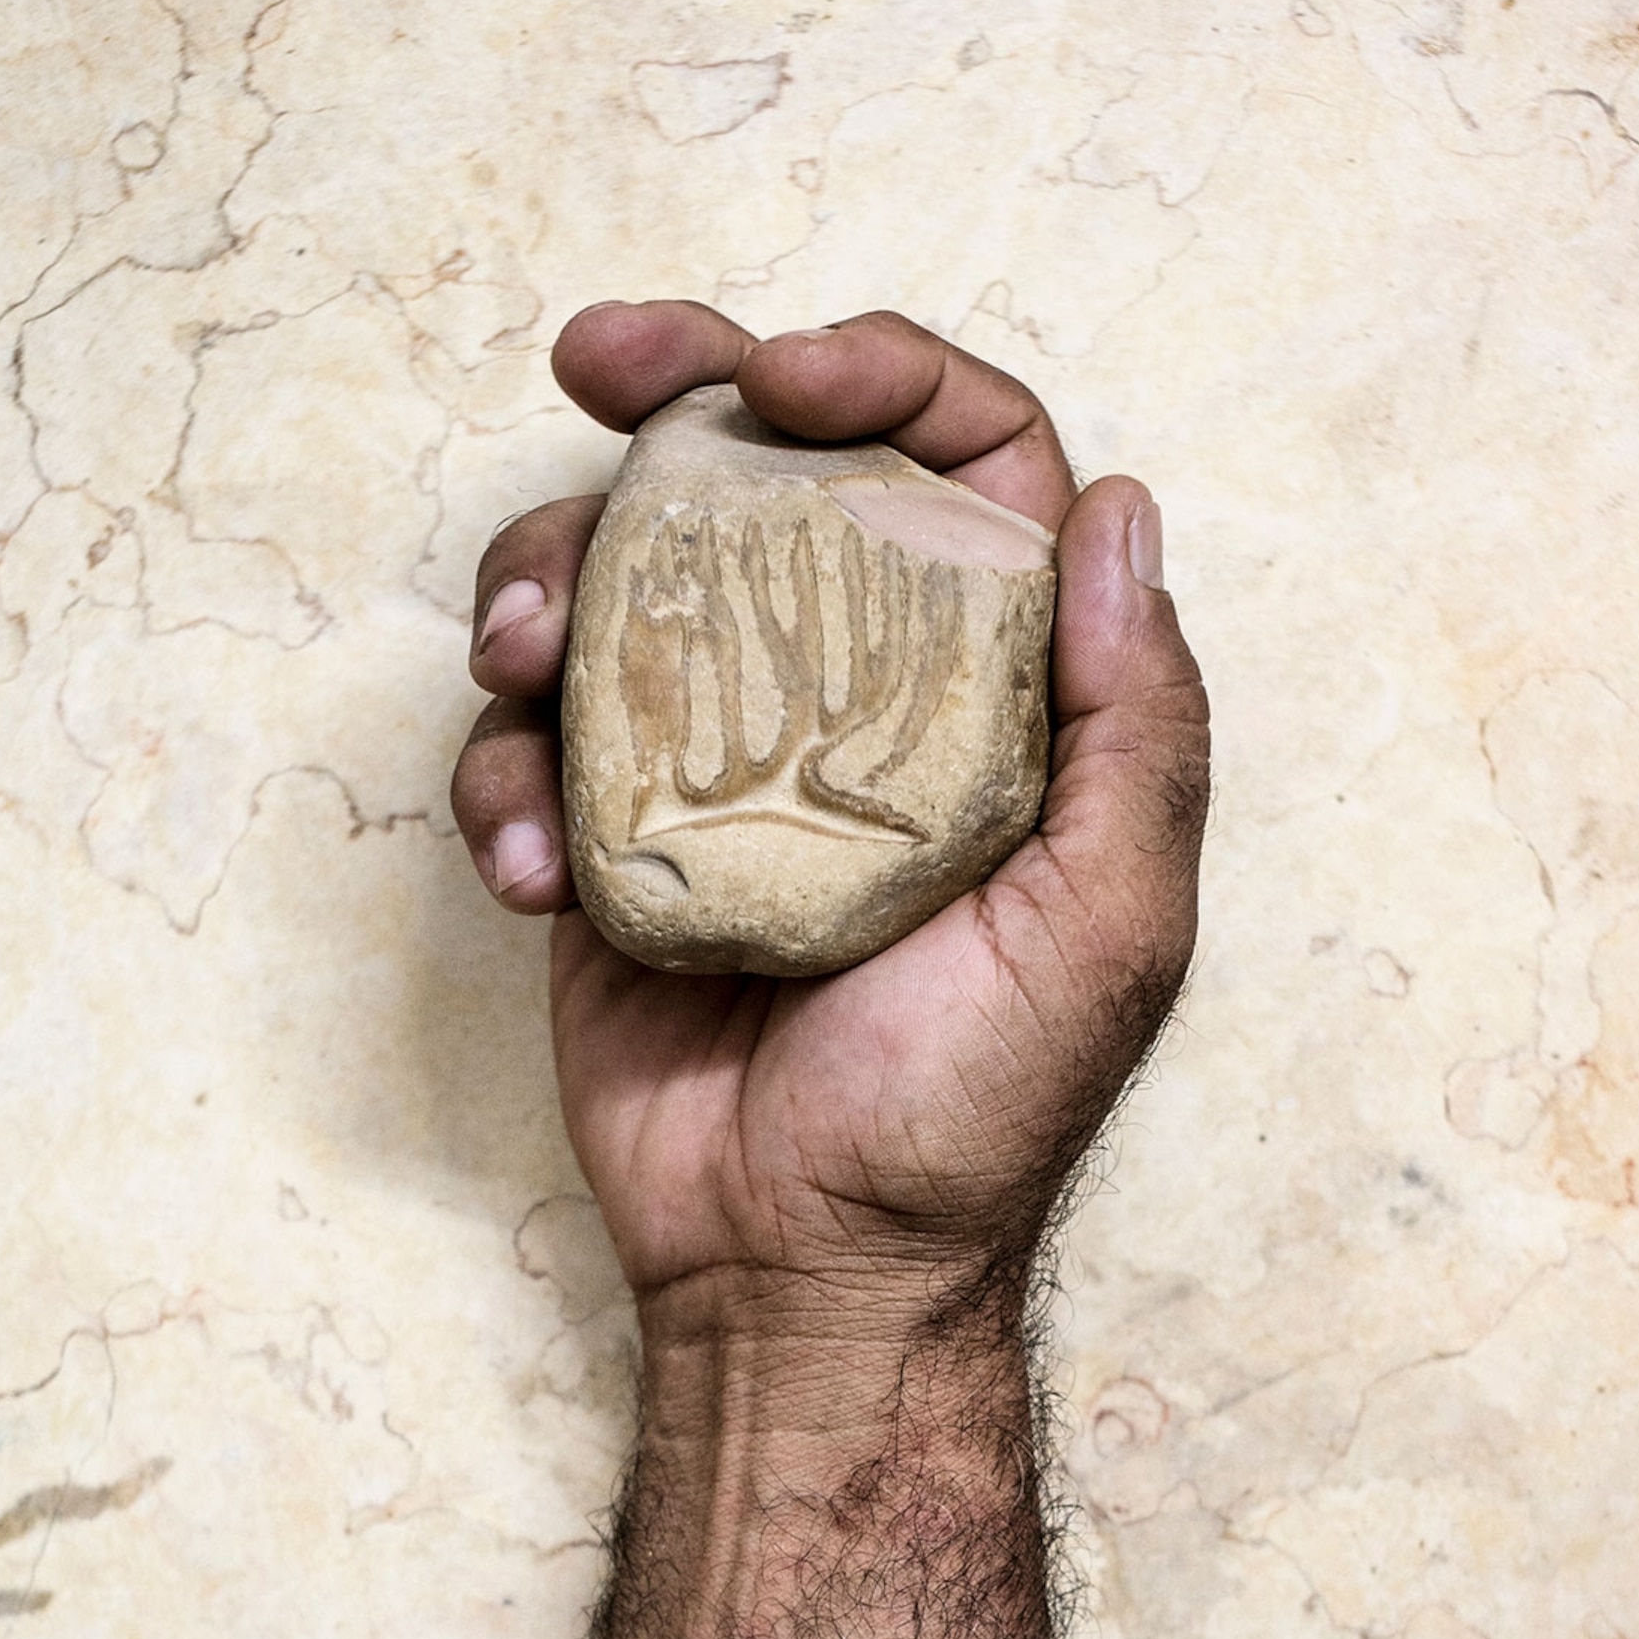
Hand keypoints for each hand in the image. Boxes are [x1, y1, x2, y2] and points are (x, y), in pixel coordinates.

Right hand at [452, 303, 1208, 1344]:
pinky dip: (501, 778)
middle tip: (596, 359)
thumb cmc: (970, 1118)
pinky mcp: (607, 842)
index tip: (780, 375)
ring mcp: (720, 764)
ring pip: (620, 582)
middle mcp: (859, 701)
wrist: (799, 1279)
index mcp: (995, 695)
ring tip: (512, 656)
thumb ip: (1137, 724)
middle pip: (771, 476)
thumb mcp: (1109, 927)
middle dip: (679, 387)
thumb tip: (1119, 510)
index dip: (884, 376)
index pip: (962, 466)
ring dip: (542, 576)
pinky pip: (530, 746)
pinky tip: (523, 869)